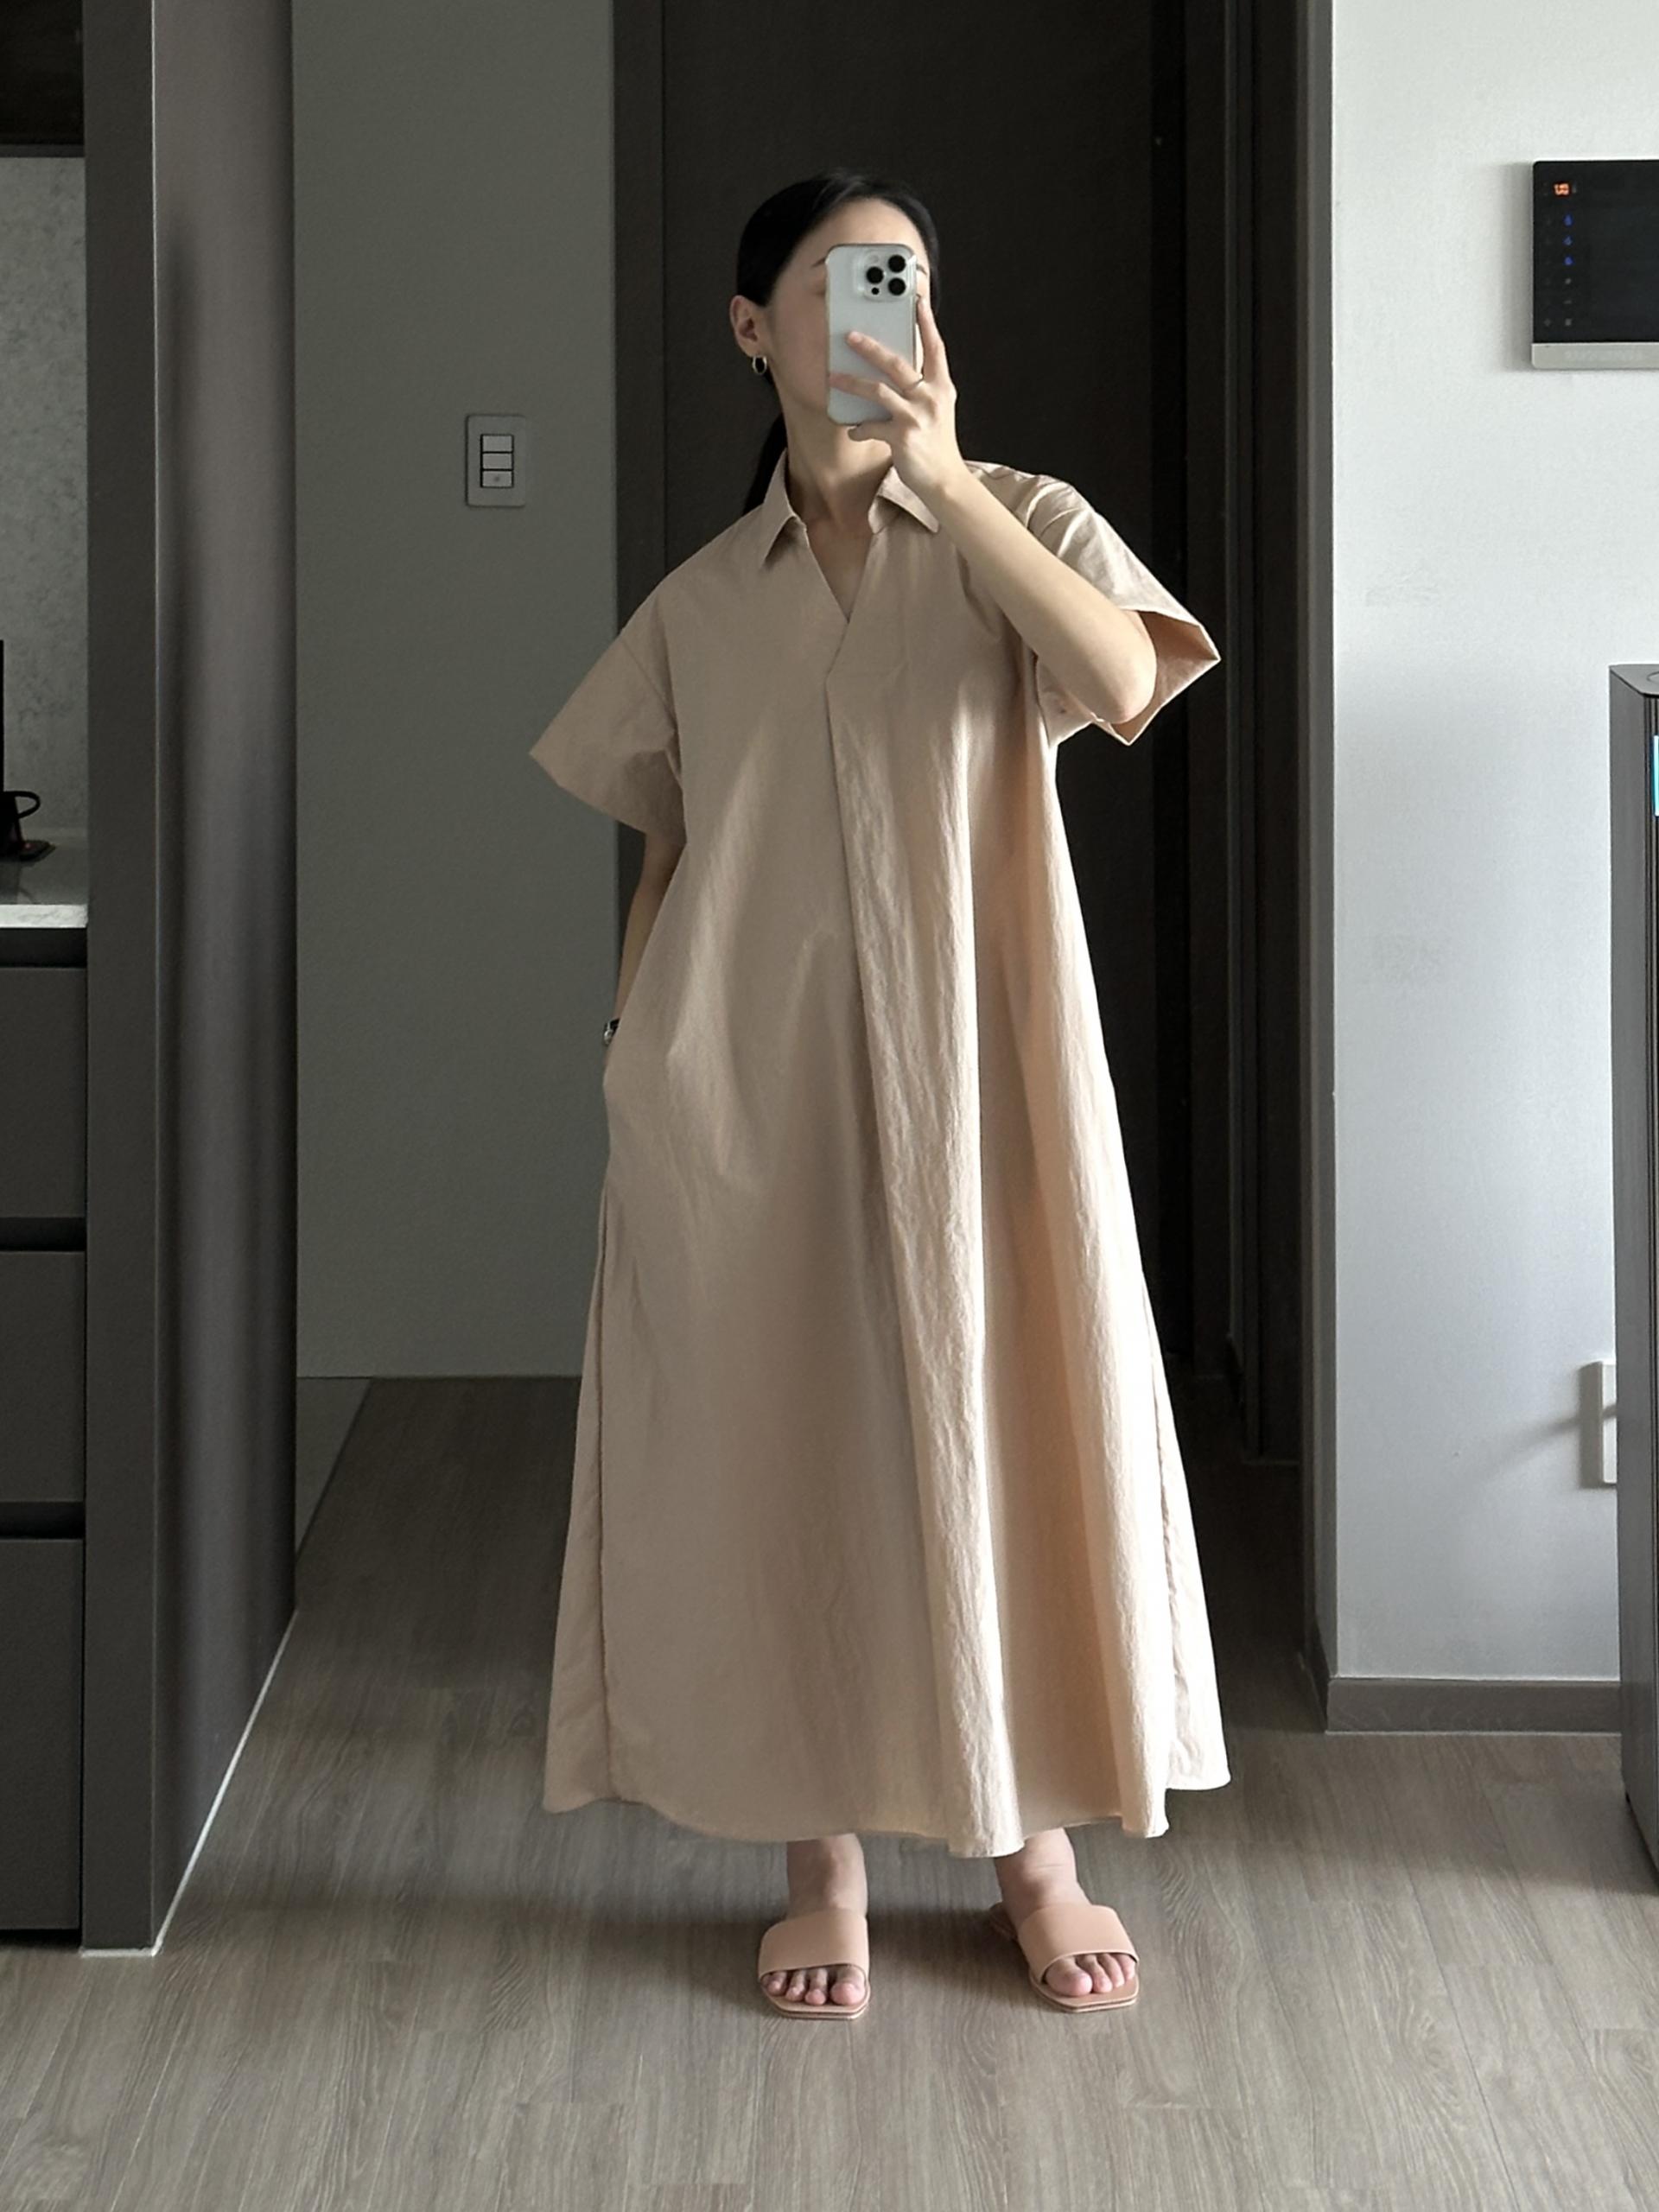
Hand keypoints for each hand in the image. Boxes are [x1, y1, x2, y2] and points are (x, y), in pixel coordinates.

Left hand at [828, 283, 966, 505]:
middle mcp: (931, 397)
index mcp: (941, 387)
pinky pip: (871, 425)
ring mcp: (916, 416)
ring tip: (834, 378)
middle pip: (897, 363)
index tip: (916, 300)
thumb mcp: (937, 411)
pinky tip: (853, 430)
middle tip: (849, 336)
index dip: (926, 323)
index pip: (935, 348)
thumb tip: (895, 375)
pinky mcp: (902, 436)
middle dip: (870, 347)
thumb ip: (922, 390)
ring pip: (877, 390)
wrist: (944, 480)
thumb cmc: (937, 445)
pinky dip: (859, 428)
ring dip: (852, 383)